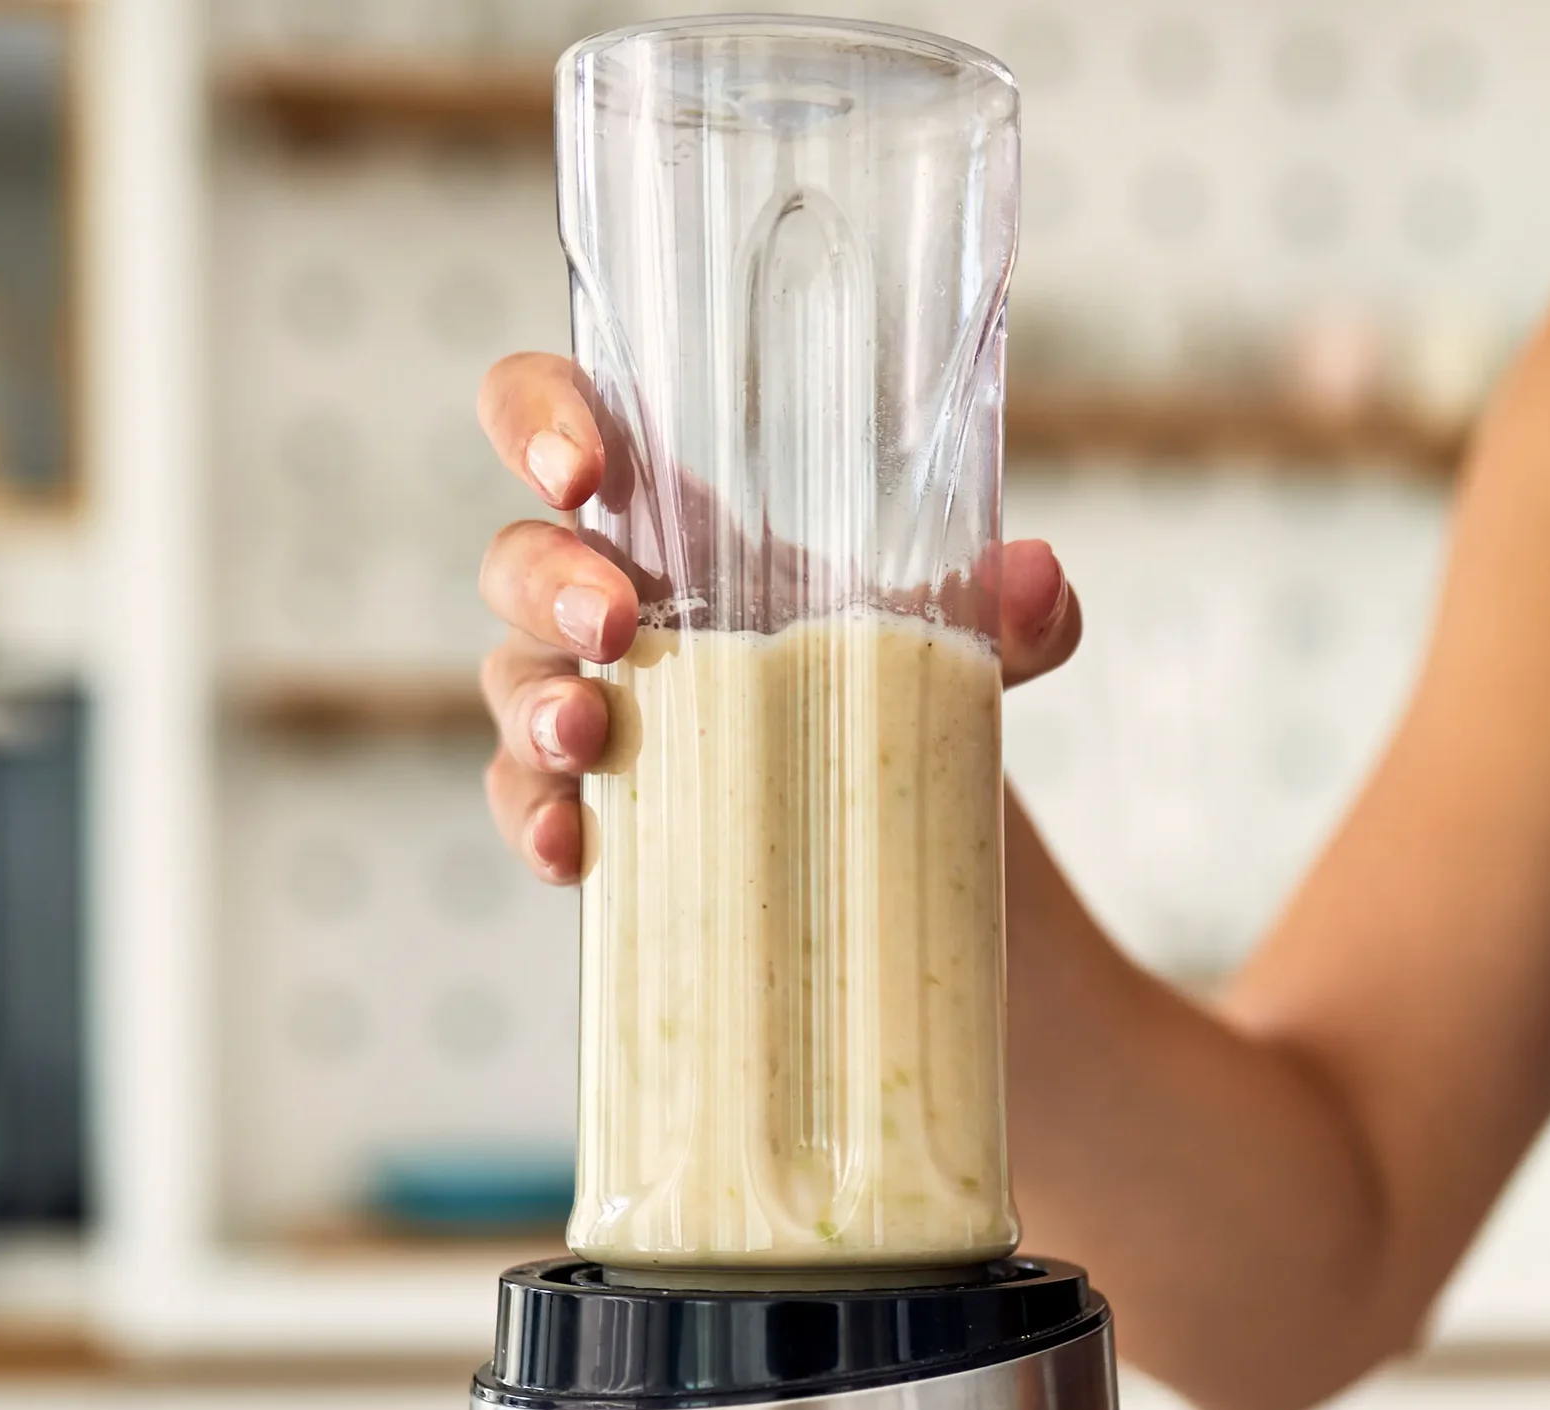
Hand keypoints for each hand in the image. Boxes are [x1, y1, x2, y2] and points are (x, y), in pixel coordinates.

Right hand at [469, 350, 1087, 883]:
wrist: (896, 824)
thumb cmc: (890, 680)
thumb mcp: (961, 642)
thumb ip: (1011, 612)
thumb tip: (1038, 578)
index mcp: (674, 515)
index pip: (557, 418)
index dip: (539, 418)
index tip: (584, 466)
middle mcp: (607, 594)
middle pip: (516, 555)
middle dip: (547, 576)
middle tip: (613, 617)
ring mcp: (584, 698)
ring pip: (511, 679)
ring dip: (537, 703)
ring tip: (588, 733)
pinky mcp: (588, 804)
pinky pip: (525, 805)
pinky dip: (540, 824)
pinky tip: (578, 851)